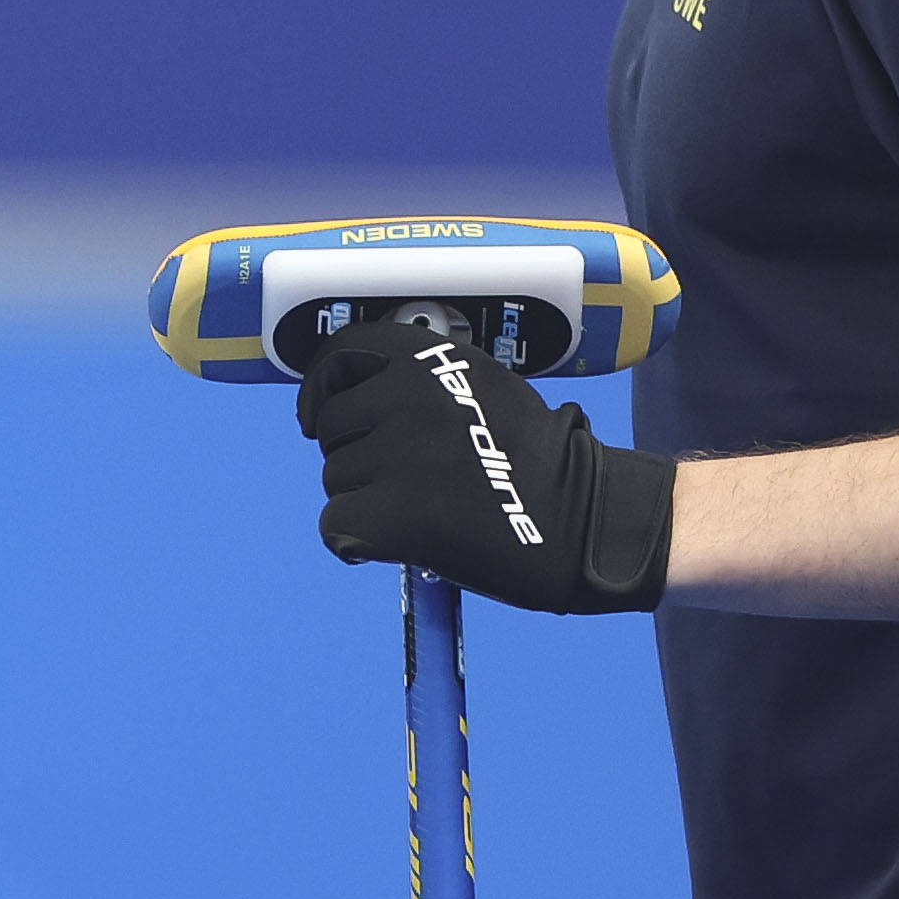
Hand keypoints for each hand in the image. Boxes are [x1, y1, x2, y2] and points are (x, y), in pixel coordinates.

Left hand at [291, 309, 676, 611]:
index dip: (320, 387)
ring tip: (421, 510)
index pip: (341, 354)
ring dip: (364, 499)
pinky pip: (337, 526)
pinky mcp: (395, 513)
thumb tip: (348, 393)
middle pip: (332, 427)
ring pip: (335, 479)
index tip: (314, 416)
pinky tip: (392, 544)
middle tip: (403, 480)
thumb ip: (420, 383)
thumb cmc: (537, 462)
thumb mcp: (482, 388)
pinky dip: (355, 542)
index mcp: (430, 359)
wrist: (585, 521)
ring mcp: (399, 455)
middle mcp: (408, 397)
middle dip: (355, 455)